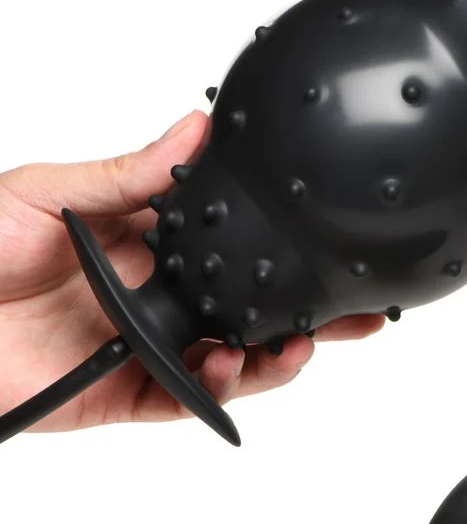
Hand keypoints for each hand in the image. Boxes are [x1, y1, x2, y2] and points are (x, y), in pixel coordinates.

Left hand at [0, 111, 383, 430]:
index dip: (277, 243)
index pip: (229, 241)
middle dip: (306, 308)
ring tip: (303, 341)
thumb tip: (194, 128)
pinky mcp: (127, 392)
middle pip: (246, 305)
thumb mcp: (48, 190)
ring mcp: (146, 346)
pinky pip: (187, 395)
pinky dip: (218, 387)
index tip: (324, 235)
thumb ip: (126, 172)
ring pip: (231, 357)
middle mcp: (155, 296)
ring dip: (275, 355)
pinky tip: (232, 363)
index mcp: (143, 240)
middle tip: (360, 306)